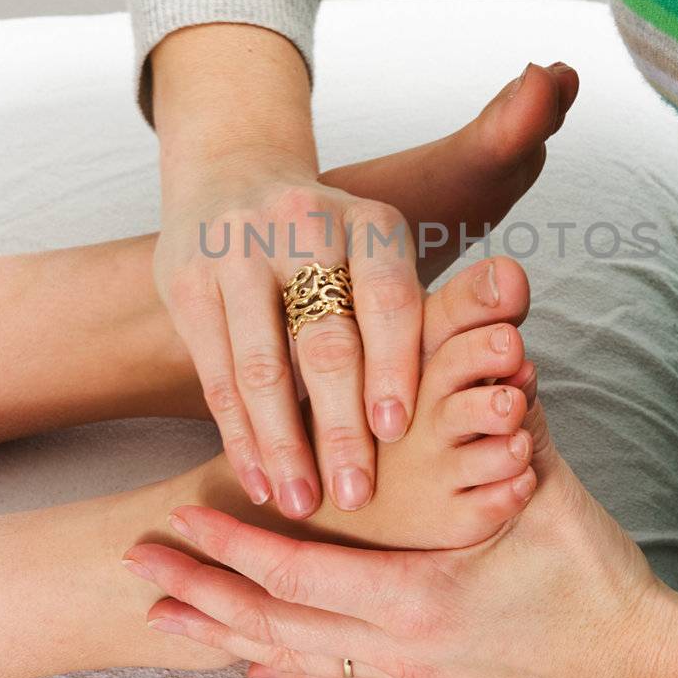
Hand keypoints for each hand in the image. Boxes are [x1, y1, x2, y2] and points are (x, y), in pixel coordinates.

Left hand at [121, 402, 677, 677]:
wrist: (630, 658)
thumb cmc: (591, 574)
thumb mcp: (544, 485)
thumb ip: (505, 419)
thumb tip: (491, 347)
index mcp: (418, 599)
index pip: (300, 575)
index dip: (235, 548)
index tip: (179, 521)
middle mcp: (398, 646)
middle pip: (274, 624)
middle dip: (201, 596)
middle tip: (136, 572)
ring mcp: (406, 671)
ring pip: (294, 657)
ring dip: (225, 634)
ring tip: (163, 621)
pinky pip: (335, 677)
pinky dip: (285, 667)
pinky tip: (250, 668)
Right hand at [155, 151, 420, 521]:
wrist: (232, 172)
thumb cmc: (331, 241)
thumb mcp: (380, 249)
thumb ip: (423, 311)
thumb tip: (491, 378)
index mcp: (367, 220)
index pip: (388, 299)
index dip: (395, 368)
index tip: (397, 434)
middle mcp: (301, 226)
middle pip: (325, 341)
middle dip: (340, 427)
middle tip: (355, 496)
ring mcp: (235, 253)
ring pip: (261, 367)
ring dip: (282, 445)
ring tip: (300, 504)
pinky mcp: (186, 282)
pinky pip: (216, 373)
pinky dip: (238, 434)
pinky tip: (257, 479)